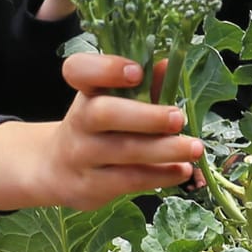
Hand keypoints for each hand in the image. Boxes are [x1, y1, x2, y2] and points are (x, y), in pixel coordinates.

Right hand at [0, 55, 201, 210]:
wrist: (56, 170)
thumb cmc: (96, 129)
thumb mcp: (111, 103)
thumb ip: (141, 88)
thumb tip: (168, 66)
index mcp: (85, 92)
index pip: (79, 71)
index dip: (105, 69)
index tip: (136, 72)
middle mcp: (79, 121)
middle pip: (104, 114)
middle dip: (146, 116)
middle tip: (178, 118)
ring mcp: (82, 155)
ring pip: (123, 151)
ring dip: (164, 150)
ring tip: (194, 148)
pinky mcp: (91, 185)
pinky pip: (129, 180)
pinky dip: (160, 175)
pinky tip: (182, 170)